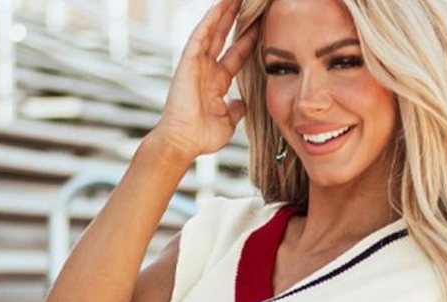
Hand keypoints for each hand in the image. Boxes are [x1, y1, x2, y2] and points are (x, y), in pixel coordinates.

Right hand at [152, 0, 260, 160]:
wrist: (184, 142)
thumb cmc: (202, 137)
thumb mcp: (228, 122)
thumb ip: (236, 109)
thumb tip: (243, 104)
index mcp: (217, 82)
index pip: (236, 55)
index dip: (249, 40)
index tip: (263, 26)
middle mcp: (207, 69)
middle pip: (224, 37)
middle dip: (236, 18)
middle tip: (248, 2)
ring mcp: (196, 64)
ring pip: (212, 30)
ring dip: (223, 12)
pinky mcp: (188, 61)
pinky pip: (200, 35)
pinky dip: (210, 20)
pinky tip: (220, 5)